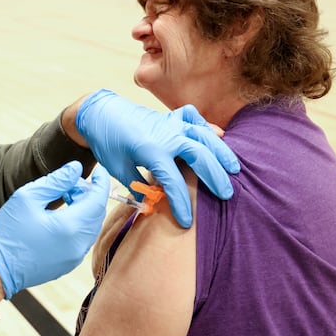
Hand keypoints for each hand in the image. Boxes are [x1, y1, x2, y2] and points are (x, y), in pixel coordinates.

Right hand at [0, 161, 109, 298]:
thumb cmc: (9, 232)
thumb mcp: (28, 197)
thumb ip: (56, 181)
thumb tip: (76, 168)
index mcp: (70, 227)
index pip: (98, 200)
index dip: (101, 182)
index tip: (99, 170)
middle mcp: (78, 245)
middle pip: (97, 213)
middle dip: (89, 194)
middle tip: (71, 183)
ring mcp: (75, 258)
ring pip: (91, 226)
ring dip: (84, 209)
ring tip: (65, 197)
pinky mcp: (69, 264)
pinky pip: (83, 239)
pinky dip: (79, 223)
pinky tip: (61, 216)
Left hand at [76, 89, 239, 227]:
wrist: (100, 113)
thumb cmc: (107, 142)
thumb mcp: (117, 168)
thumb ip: (137, 186)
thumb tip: (151, 205)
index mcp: (152, 151)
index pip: (173, 182)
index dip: (181, 204)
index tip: (187, 222)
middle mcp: (167, 135)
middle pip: (200, 156)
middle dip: (215, 177)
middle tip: (227, 195)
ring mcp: (171, 123)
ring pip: (204, 135)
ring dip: (221, 152)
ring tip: (235, 169)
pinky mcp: (171, 116)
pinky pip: (194, 118)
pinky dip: (207, 126)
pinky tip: (219, 136)